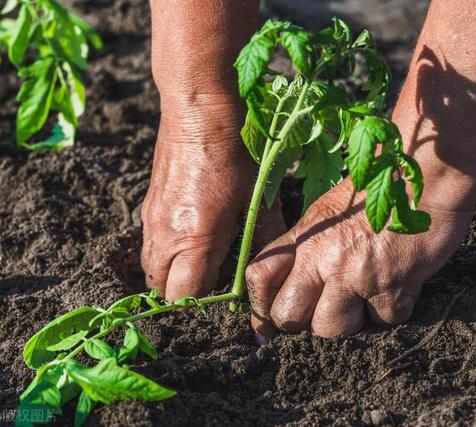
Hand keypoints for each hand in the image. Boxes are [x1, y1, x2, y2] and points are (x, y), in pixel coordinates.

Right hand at [141, 104, 286, 300]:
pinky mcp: (147, 206)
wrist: (198, 109)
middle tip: (213, 277)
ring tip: (203, 257)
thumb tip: (270, 266)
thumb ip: (264, 236)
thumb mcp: (258, 197)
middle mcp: (165, 235)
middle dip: (185, 292)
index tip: (226, 289)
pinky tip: (191, 235)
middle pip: (162, 289)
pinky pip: (149, 245)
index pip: (186, 295)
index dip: (206, 299)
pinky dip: (166, 252)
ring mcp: (151, 220)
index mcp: (195, 238)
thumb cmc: (235, 152)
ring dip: (173, 273)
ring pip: (151, 268)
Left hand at [246, 178, 473, 338]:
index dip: (260, 306)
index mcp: (305, 234)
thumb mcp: (330, 209)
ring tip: (365, 296)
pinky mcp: (393, 288)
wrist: (430, 174)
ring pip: (331, 329)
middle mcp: (323, 256)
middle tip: (325, 309)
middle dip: (303, 322)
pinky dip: (391, 309)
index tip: (269, 324)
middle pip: (288, 316)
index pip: (259, 277)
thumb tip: (297, 284)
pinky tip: (399, 282)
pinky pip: (383, 321)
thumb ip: (308, 245)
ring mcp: (357, 274)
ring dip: (349, 321)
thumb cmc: (382, 186)